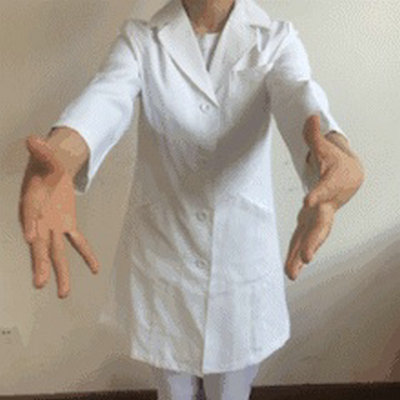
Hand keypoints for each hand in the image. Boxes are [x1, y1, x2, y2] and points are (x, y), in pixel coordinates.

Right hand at [19, 135, 99, 297]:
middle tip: (40, 283)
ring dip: (61, 270)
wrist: (49, 171)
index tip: (29, 238)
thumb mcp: (44, 155)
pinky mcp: (66, 224)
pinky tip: (95, 269)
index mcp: (31, 202)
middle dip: (39, 261)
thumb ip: (40, 150)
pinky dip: (86, 253)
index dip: (29, 225)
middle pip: (39, 242)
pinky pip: (76, 241)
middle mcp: (40, 219)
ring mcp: (54, 224)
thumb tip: (33, 138)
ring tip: (63, 293)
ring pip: (56, 250)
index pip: (28, 215)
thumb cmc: (44, 165)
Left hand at [285, 115, 364, 280]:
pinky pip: (302, 238)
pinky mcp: (310, 221)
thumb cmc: (335, 161)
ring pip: (311, 238)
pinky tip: (289, 268)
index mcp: (330, 185)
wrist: (348, 176)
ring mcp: (319, 216)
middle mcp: (326, 205)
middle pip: (321, 225)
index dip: (318, 194)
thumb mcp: (325, 147)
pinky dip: (295, 252)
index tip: (308, 201)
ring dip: (301, 255)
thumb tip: (310, 116)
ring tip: (291, 274)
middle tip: (306, 257)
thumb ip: (315, 135)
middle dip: (313, 240)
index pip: (324, 190)